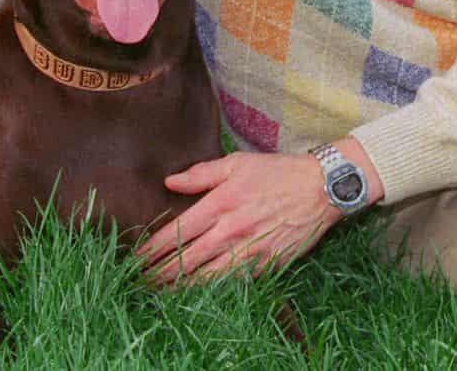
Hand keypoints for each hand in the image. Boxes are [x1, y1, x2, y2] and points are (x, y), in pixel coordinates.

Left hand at [139, 151, 338, 283]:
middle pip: (186, 260)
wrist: (319, 189)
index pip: (177, 232)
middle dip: (160, 273)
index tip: (136, 258)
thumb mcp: (237, 163)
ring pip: (206, 277)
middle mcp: (231, 231)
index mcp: (220, 204)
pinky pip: (232, 283)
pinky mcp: (265, 265)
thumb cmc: (277, 172)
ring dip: (181, 287)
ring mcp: (248, 252)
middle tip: (141, 281)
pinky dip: (212, 289)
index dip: (153, 248)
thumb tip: (169, 182)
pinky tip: (198, 293)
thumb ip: (201, 173)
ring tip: (161, 293)